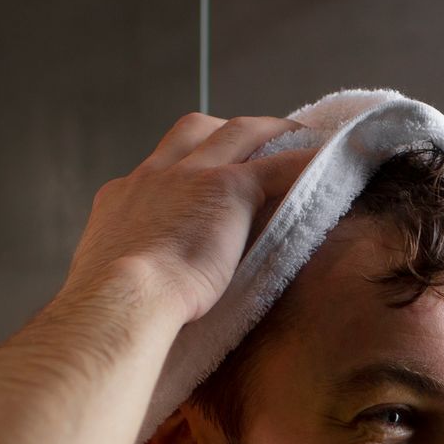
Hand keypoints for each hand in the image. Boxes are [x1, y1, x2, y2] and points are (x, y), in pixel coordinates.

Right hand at [63, 113, 317, 324]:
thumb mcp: (113, 284)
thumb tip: (139, 299)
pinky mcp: (226, 187)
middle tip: (256, 143)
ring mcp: (188, 176)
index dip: (184, 169)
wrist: (123, 302)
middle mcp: (151, 177)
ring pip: (235, 132)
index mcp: (121, 201)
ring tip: (298, 140)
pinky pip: (279, 163)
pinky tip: (331, 162)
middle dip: (225, 131)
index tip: (202, 181)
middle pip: (193, 131)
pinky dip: (305, 160)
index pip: (157, 171)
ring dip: (269, 132)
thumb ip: (130, 276)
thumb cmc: (117, 312)